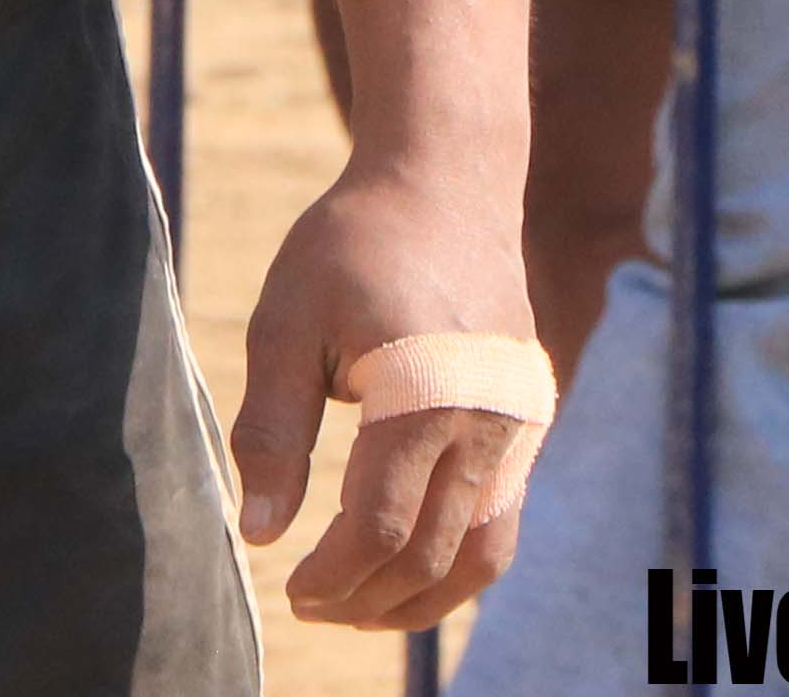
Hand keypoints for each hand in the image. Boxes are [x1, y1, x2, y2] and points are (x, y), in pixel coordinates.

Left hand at [231, 168, 540, 631]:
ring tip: (360, 608)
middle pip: (432, 552)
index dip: (332, 576)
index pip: (379, 527)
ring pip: (483, 551)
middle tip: (312, 606)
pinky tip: (407, 562)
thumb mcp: (287, 321)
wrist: (447, 181)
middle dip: (368, 597)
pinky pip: (503, 516)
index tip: (290, 590)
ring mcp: (519, 423)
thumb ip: (272, 430)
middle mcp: (487, 420)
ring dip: (422, 597)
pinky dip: (459, 558)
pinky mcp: (529, 418)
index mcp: (424, 395)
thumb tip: (260, 534)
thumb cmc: (353, 244)